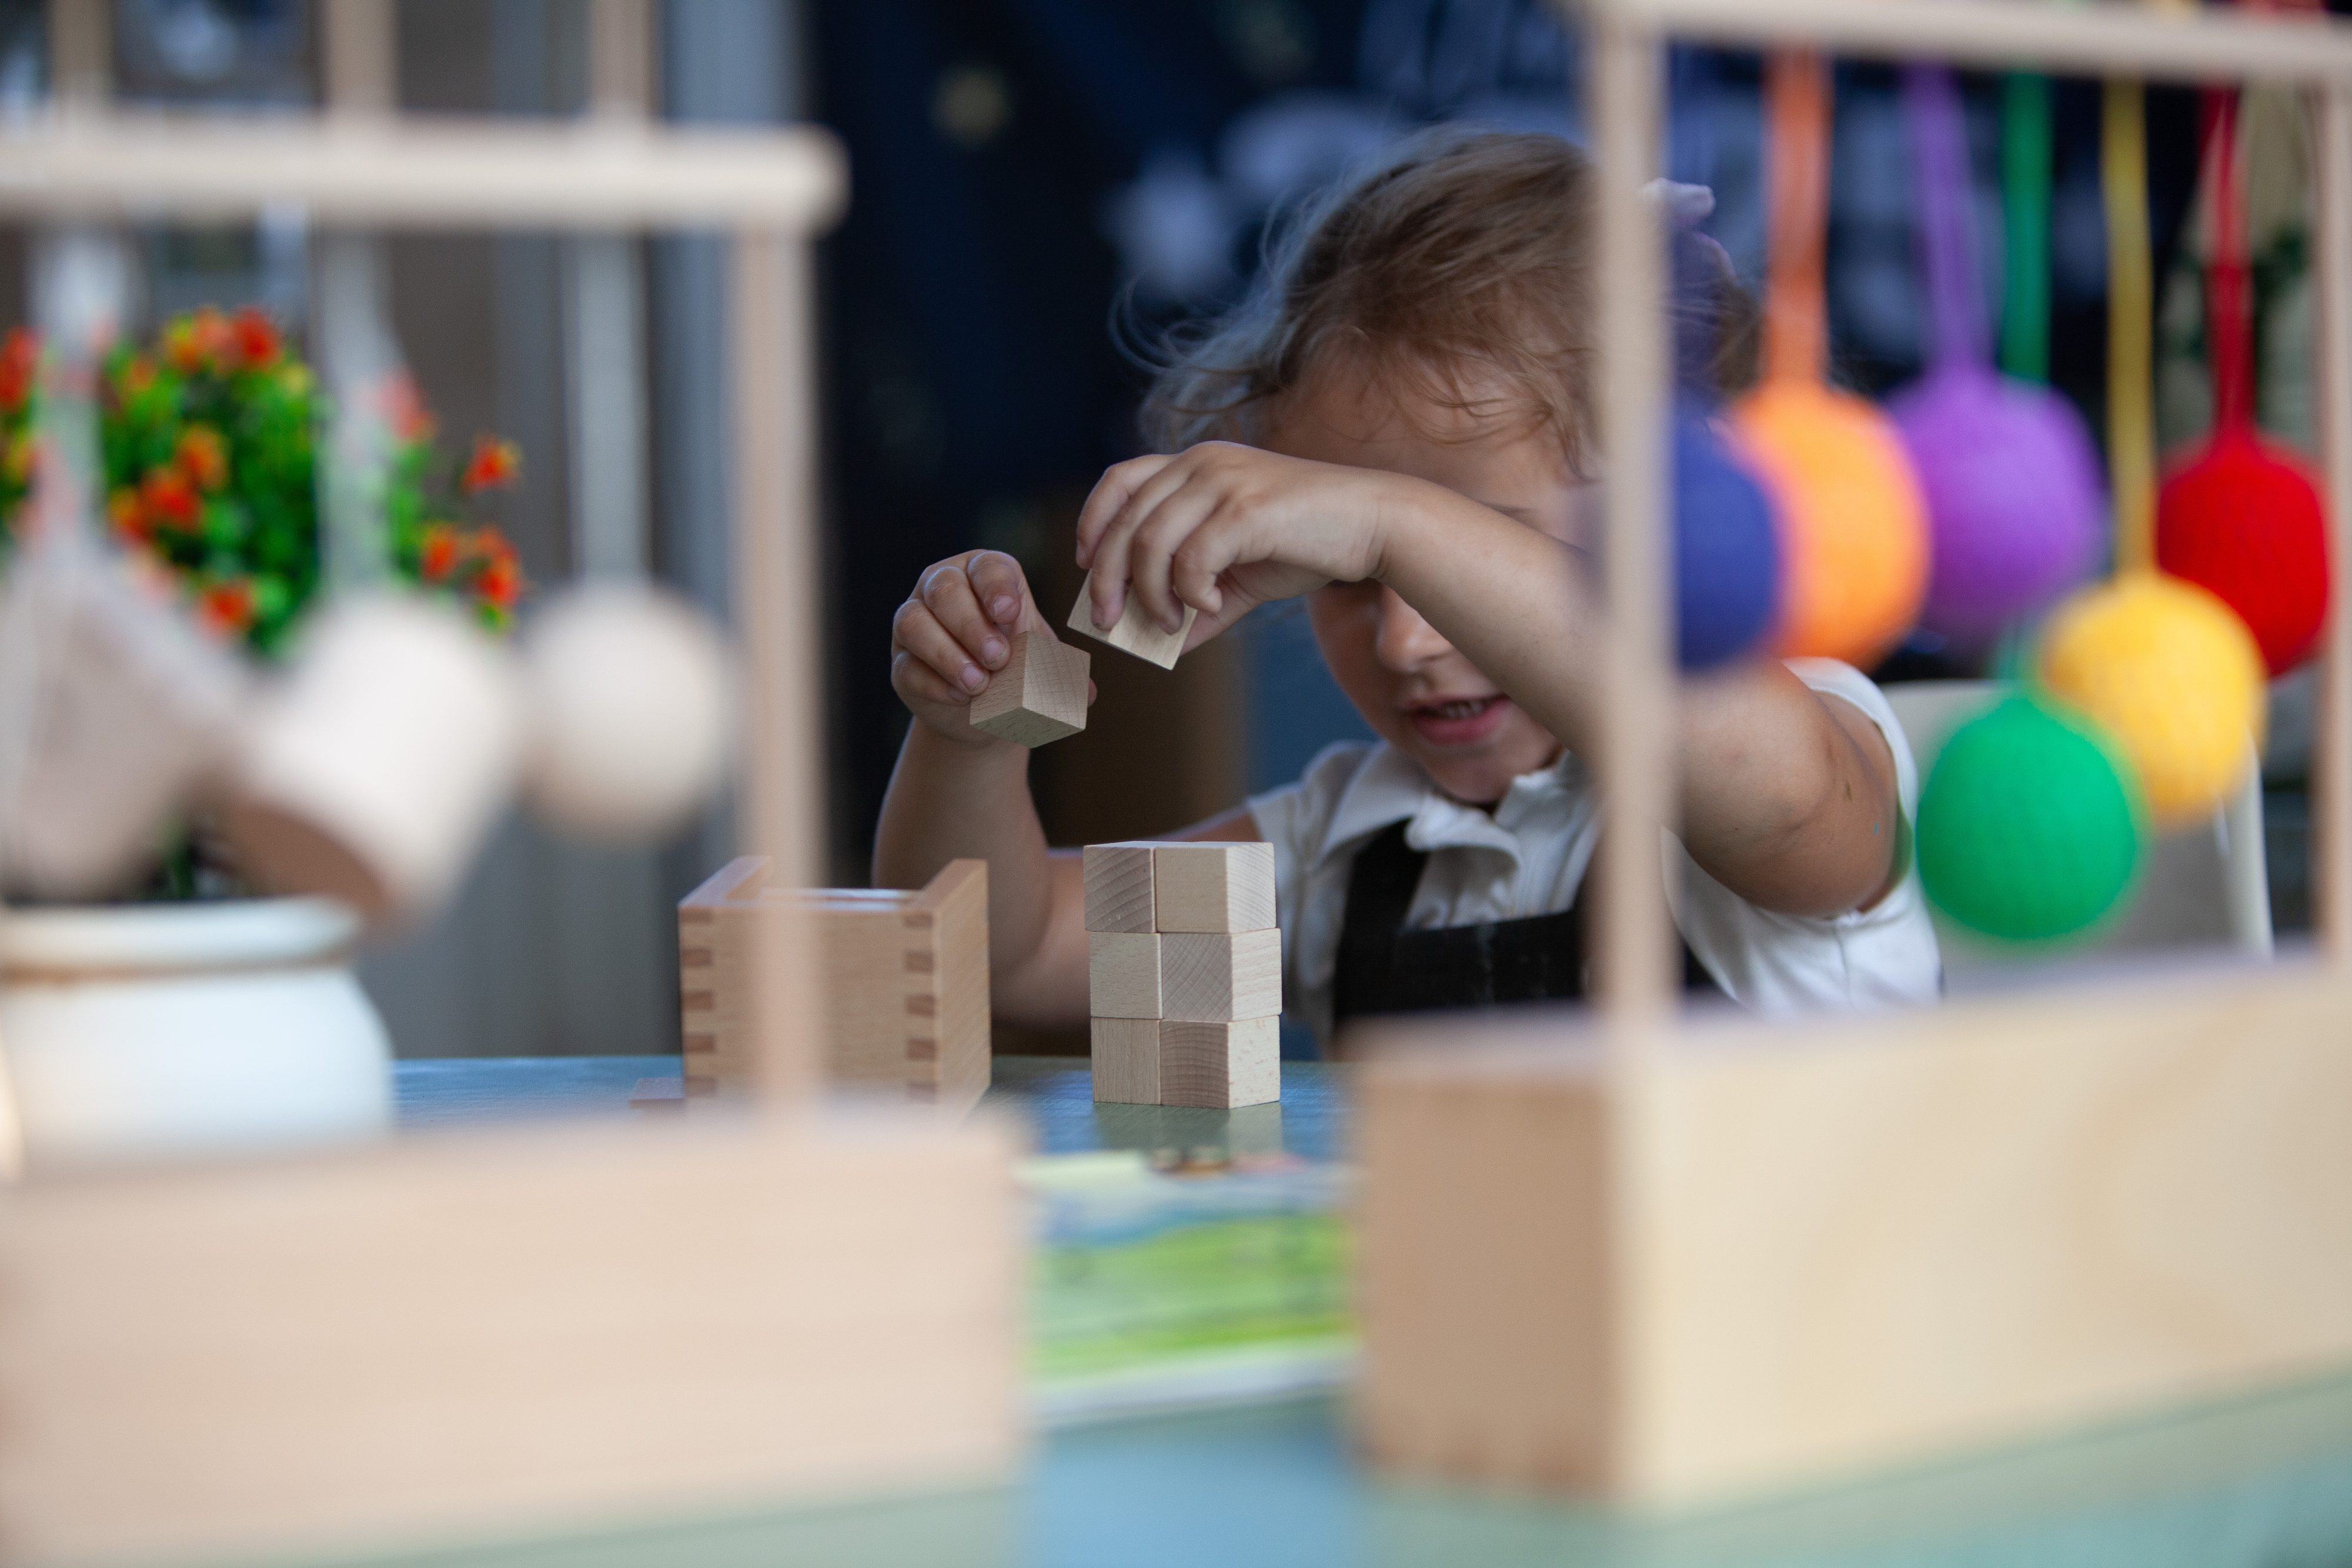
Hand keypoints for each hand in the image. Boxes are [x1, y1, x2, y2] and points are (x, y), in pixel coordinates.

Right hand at [890, 550, 1090, 746]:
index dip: (995, 587)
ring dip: (948, 654)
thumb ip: (1063, 670)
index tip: (1010, 613)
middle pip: (944, 589)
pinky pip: (907, 665)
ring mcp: (914, 623)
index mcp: (984, 575)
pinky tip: (959, 696)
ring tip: (979, 683)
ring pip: (914, 622)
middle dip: (971, 624)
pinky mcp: (901, 663)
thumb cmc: (1018, 670)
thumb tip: (1088, 692)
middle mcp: (942, 588)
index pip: (985, 566)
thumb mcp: (1043, 662)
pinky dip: (934, 681)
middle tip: (999, 658)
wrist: (988, 714)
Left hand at [1072, 442, 1410, 642]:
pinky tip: (1212, 606)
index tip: (1086, 563)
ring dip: (1150, 594)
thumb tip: (1162, 645)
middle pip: (1125, 521)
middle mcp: (1203, 463)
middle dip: (1106, 577)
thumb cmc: (1309, 543)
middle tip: (1106, 619)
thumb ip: (1200, 601)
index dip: (1093, 521)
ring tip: (1168, 623)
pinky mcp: (1245, 509)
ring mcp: (1223, 481)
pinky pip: (1192, 559)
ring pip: (1151, 543)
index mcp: (1196, 464)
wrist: (1374, 524)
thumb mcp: (1242, 573)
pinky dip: (1190, 593)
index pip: (1120, 480)